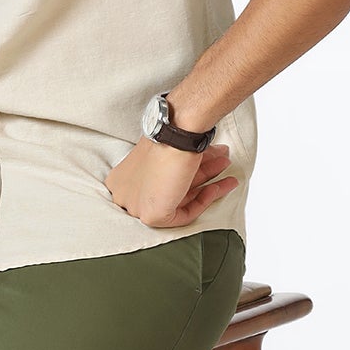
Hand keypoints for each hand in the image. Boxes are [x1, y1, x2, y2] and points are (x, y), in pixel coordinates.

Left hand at [104, 137, 238, 227]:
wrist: (175, 134)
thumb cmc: (170, 136)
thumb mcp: (169, 155)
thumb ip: (175, 169)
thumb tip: (194, 172)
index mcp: (122, 178)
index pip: (157, 183)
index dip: (187, 174)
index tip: (207, 163)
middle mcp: (124, 194)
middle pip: (170, 191)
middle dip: (201, 177)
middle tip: (220, 164)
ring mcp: (136, 207)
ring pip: (179, 200)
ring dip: (208, 185)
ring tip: (227, 172)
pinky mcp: (152, 216)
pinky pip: (184, 214)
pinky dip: (204, 199)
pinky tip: (219, 185)